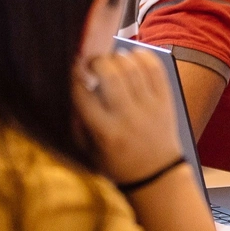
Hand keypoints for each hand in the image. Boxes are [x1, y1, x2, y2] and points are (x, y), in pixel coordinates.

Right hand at [72, 49, 182, 183]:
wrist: (156, 173)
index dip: (73, 77)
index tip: (70, 70)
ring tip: (111, 61)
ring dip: (117, 57)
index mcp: (106, 132)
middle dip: (97, 61)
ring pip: (132, 67)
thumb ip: (76, 123)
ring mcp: (150, 106)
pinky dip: (141, 56)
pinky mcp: (165, 100)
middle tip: (92, 64)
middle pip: (111, 74)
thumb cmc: (117, 162)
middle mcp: (128, 117)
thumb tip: (64, 89)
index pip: (84, 95)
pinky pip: (155, 68)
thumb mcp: (89, 151)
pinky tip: (131, 59)